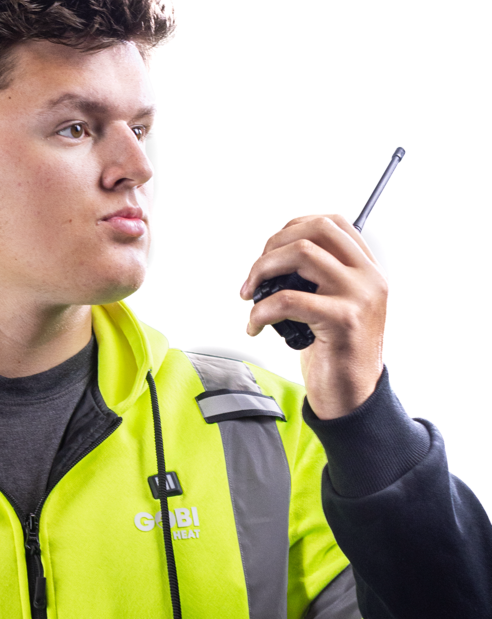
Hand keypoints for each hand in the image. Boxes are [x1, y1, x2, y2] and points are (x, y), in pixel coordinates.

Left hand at [240, 214, 387, 418]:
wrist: (353, 395)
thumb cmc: (336, 352)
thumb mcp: (333, 305)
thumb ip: (318, 278)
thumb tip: (273, 259)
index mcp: (367, 269)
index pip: (332, 222)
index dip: (293, 227)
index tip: (270, 251)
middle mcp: (368, 276)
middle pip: (315, 230)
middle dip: (272, 247)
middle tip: (253, 277)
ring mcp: (359, 296)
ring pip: (301, 254)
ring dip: (261, 271)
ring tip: (249, 296)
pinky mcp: (343, 319)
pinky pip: (288, 299)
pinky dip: (260, 311)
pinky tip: (254, 326)